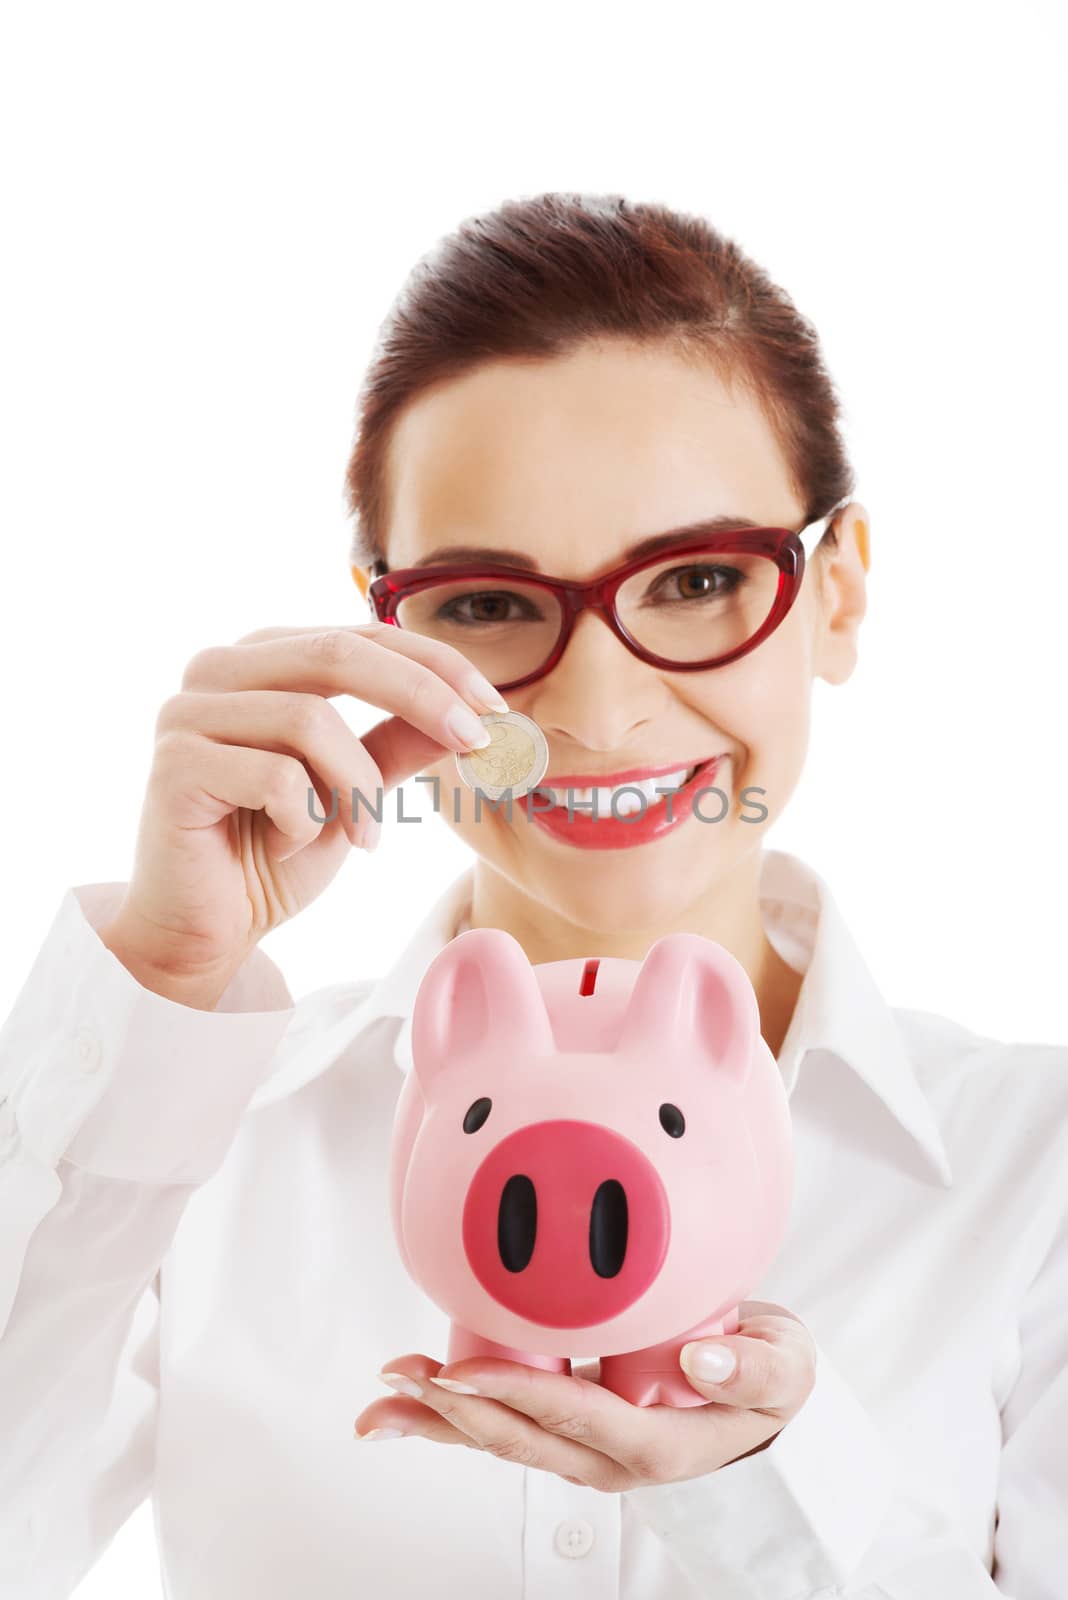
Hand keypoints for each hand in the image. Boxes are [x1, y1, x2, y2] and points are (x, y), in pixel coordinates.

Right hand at [98, 623, 503, 1007]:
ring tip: (362, 839)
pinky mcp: (174, 766)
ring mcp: (186, 713)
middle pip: (337, 652)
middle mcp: (217, 669)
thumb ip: (399, 742)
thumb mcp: (355, 791)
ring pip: (310, 719)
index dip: (435, 665)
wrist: (207, 930)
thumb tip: (473, 708)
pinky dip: (304, 821)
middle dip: (421, 696)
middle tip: (473, 742)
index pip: (360, 635)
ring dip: (357, 789)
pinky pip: (274, 776)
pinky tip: (286, 849)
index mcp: (262, 659)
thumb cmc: (274, 854)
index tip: (494, 708)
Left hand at [354, 1301, 816, 1490]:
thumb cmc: (773, 1382)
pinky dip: (455, 1415)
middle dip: (453, 1411)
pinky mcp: (571, 1431)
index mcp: (657, 1444)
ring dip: (440, 1419)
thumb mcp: (787, 1370)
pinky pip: (508, 1427)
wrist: (771, 1410)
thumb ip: (753, 1367)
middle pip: (520, 1439)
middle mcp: (610, 1459)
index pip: (575, 1416)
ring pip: (503, 1440)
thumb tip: (700, 1354)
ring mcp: (585, 1451)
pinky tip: (412, 1400)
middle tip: (396, 1380)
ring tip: (383, 1396)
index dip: (515, 1393)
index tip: (462, 1373)